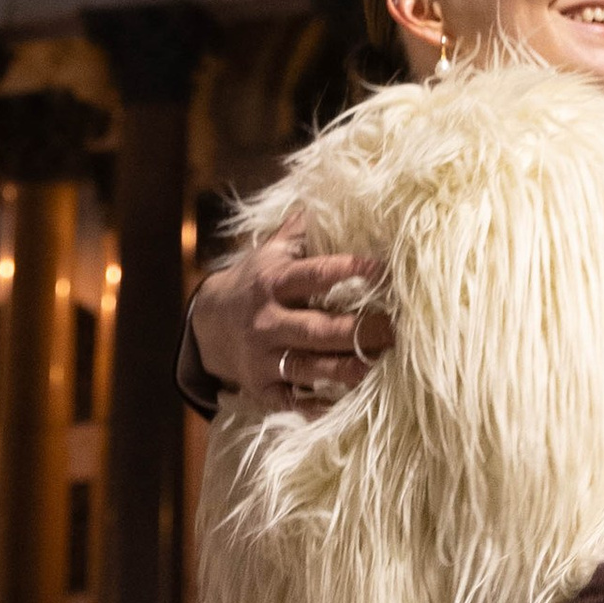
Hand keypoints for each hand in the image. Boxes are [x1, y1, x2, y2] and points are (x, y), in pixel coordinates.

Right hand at [190, 218, 394, 415]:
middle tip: (395, 330)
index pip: (314, 275)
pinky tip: (347, 406)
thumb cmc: (256, 280)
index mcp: (274, 282)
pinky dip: (318, 407)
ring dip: (346, 370)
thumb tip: (332, 195)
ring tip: (379, 367)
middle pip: (318, 329)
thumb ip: (302, 230)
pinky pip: (293, 402)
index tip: (382, 269)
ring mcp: (264, 357)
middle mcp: (268, 321)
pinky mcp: (263, 388)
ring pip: (309, 368)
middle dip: (358, 331)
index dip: (347, 270)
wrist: (208, 323)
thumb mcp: (272, 251)